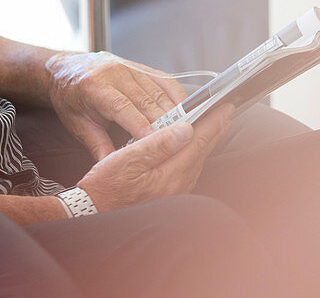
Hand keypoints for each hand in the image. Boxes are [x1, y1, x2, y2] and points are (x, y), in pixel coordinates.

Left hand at [46, 51, 187, 159]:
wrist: (65, 69)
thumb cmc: (69, 98)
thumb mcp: (77, 124)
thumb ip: (97, 146)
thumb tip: (112, 171)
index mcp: (94, 86)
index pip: (122, 108)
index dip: (141, 127)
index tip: (157, 146)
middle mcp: (114, 73)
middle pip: (145, 100)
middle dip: (164, 124)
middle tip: (179, 145)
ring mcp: (129, 67)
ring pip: (157, 91)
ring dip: (174, 113)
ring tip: (187, 133)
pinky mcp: (140, 66)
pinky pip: (163, 80)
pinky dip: (177, 96)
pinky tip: (186, 112)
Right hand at [79, 105, 232, 211]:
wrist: (94, 211)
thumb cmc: (106, 184)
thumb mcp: (128, 158)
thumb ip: (158, 143)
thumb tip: (185, 129)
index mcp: (169, 175)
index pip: (197, 142)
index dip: (211, 122)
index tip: (224, 107)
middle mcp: (177, 187)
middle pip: (201, 152)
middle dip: (214, 130)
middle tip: (225, 112)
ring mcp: (173, 192)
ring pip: (196, 160)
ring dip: (205, 140)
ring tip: (212, 125)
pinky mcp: (167, 194)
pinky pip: (188, 169)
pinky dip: (194, 152)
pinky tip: (191, 146)